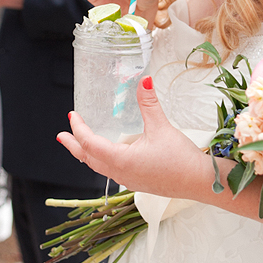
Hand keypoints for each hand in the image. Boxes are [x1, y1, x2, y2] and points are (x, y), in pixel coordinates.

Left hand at [57, 77, 212, 198]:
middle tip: (61, 136)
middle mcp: (120, 173)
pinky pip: (111, 172)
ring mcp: (128, 180)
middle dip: (74, 146)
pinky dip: (101, 161)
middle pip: (88, 159)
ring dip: (86, 155)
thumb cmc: (182, 160)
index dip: (79, 129)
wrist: (201, 183)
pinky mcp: (137, 182)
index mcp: (120, 160)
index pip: (90, 143)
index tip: (72, 116)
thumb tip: (144, 79)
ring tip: (77, 146)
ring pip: (99, 167)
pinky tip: (105, 156)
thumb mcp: (162, 127)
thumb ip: (149, 103)